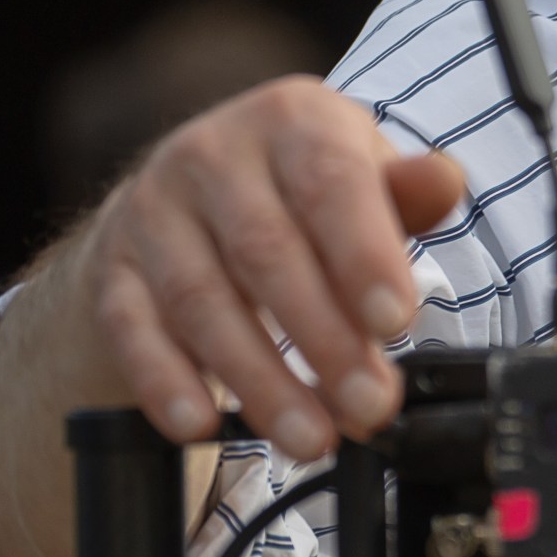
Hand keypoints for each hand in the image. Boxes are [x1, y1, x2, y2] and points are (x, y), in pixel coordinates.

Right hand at [77, 76, 464, 457]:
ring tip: (312, 436)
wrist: (187, 195)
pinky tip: (202, 426)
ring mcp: (152, 212)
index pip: (330, 183)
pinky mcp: (113, 271)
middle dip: (324, 341)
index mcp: (290, 120)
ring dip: (259, 380)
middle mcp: (211, 155)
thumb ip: (405, 193)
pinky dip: (166, 382)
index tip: (396, 323)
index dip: (363, 256)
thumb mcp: (362, 176)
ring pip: (201, 301)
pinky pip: (132, 331)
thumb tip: (443, 182)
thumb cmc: (301, 193)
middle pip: (266, 254)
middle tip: (370, 406)